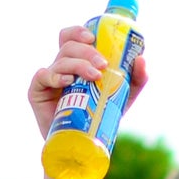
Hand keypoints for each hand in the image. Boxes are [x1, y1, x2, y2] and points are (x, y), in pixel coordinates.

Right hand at [28, 23, 147, 138]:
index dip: (79, 32)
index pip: (72, 37)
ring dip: (78, 64)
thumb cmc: (100, 117)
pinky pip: (43, 76)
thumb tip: (141, 59)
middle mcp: (60, 67)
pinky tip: (67, 82)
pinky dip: (55, 76)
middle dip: (86, 52)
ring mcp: (48, 79)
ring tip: (95, 77)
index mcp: (76, 62)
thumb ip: (135, 79)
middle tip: (102, 65)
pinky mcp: (37, 93)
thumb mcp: (123, 97)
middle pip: (68, 46)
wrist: (82, 146)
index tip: (93, 38)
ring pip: (60, 60)